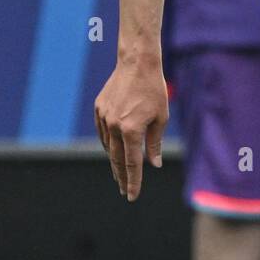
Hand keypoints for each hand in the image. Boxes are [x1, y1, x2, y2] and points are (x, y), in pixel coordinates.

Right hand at [94, 60, 167, 200]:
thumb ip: (155, 143)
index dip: (133, 182)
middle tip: (124, 191)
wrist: (136, 63)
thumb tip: (154, 164)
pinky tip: (113, 151)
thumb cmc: (154, 90)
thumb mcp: (160, 118)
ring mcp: (104, 117)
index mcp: (131, 130)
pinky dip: (108, 144)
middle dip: (122, 177)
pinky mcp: (99, 109)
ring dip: (114, 162)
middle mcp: (114, 126)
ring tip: (120, 174)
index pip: (132, 163)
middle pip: (117, 159)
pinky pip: (102, 133)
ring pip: (107, 146)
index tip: (131, 196)